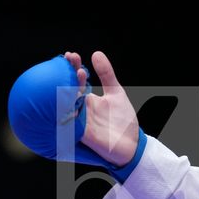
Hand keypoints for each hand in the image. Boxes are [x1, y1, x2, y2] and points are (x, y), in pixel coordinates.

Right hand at [62, 50, 140, 166]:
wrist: (132, 145)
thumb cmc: (122, 121)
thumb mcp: (116, 93)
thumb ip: (107, 75)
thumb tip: (96, 53)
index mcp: (86, 97)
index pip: (75, 79)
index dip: (72, 67)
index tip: (72, 55)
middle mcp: (79, 107)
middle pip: (67, 88)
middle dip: (67, 73)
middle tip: (70, 59)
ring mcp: (79, 119)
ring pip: (66, 103)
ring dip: (70, 89)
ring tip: (78, 73)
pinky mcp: (80, 133)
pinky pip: (69, 121)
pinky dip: (68, 110)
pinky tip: (70, 97)